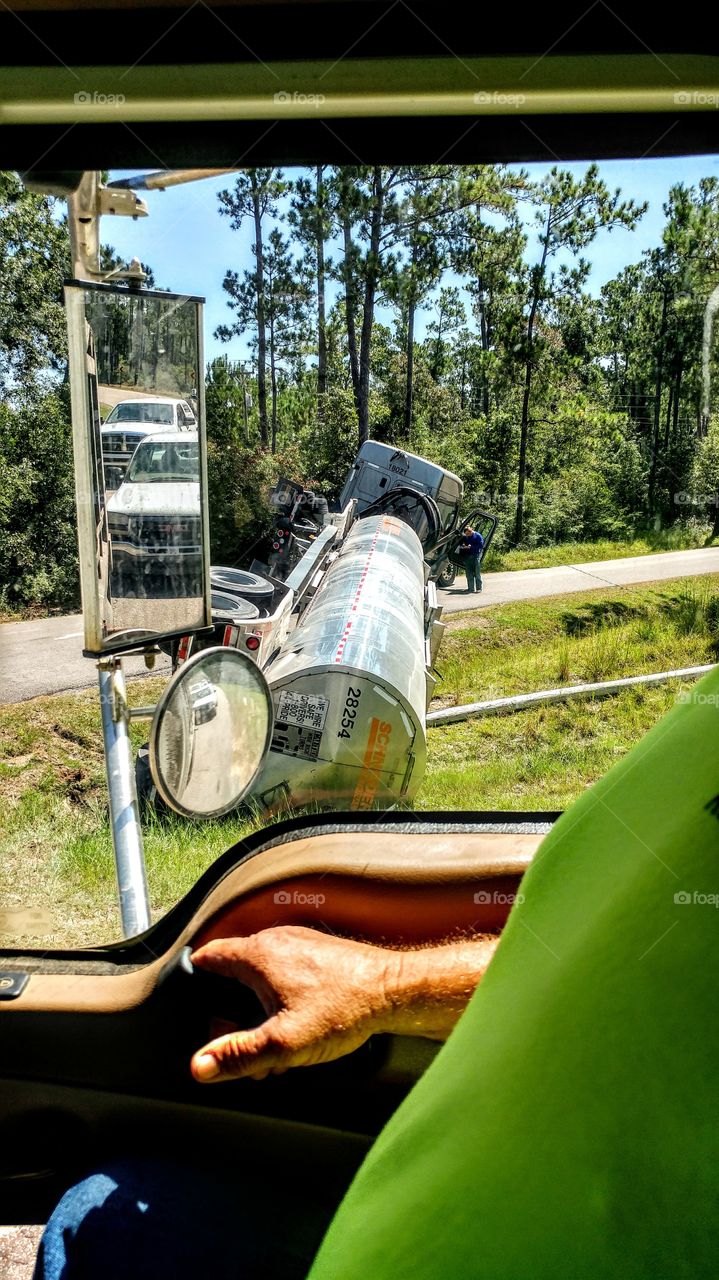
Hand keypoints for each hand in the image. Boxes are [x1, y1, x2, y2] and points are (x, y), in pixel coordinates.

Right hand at [189, 926, 397, 1083]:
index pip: (206, 957)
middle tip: (245, 1049)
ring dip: (260, 1014)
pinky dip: (281, 1002)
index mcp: (258, 954)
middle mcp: (275, 940)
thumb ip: (238, 1055)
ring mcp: (298, 943)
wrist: (394, 990)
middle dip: (233, 1015)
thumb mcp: (284, 1043)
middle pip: (233, 974)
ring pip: (261, 978)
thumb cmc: (343, 1011)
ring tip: (276, 1050)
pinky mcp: (317, 953)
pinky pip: (284, 975)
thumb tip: (198, 1066)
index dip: (194, 985)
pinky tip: (298, 1031)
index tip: (197, 1013)